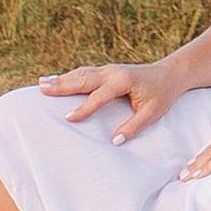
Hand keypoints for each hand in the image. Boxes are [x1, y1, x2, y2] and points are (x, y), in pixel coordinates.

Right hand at [41, 60, 185, 143]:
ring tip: (41, 83)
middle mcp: (112, 72)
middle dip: (62, 85)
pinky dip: (69, 76)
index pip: (99, 96)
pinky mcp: (107, 71)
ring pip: (81, 73)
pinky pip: (85, 73)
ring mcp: (108, 69)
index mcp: (123, 81)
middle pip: (83, 79)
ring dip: (61, 79)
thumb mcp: (152, 113)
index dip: (84, 108)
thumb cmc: (161, 95)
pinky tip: (57, 80)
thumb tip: (115, 141)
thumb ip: (133, 126)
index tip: (68, 118)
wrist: (169, 75)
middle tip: (41, 90)